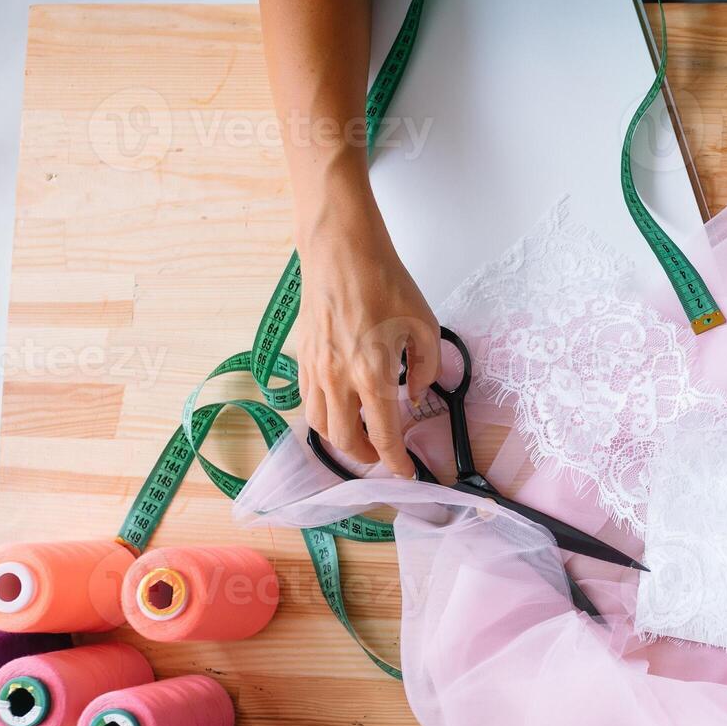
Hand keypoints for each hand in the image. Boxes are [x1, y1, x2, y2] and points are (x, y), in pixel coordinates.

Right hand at [296, 194, 439, 476]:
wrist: (341, 252)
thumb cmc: (386, 283)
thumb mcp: (423, 326)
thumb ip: (423, 370)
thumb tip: (413, 396)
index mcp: (372, 374)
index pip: (383, 435)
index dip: (396, 462)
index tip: (406, 472)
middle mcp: (338, 379)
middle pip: (346, 440)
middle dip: (367, 456)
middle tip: (386, 454)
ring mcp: (315, 369)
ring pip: (320, 425)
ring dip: (341, 440)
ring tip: (361, 436)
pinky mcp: (303, 358)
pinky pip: (308, 401)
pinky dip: (324, 416)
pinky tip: (340, 408)